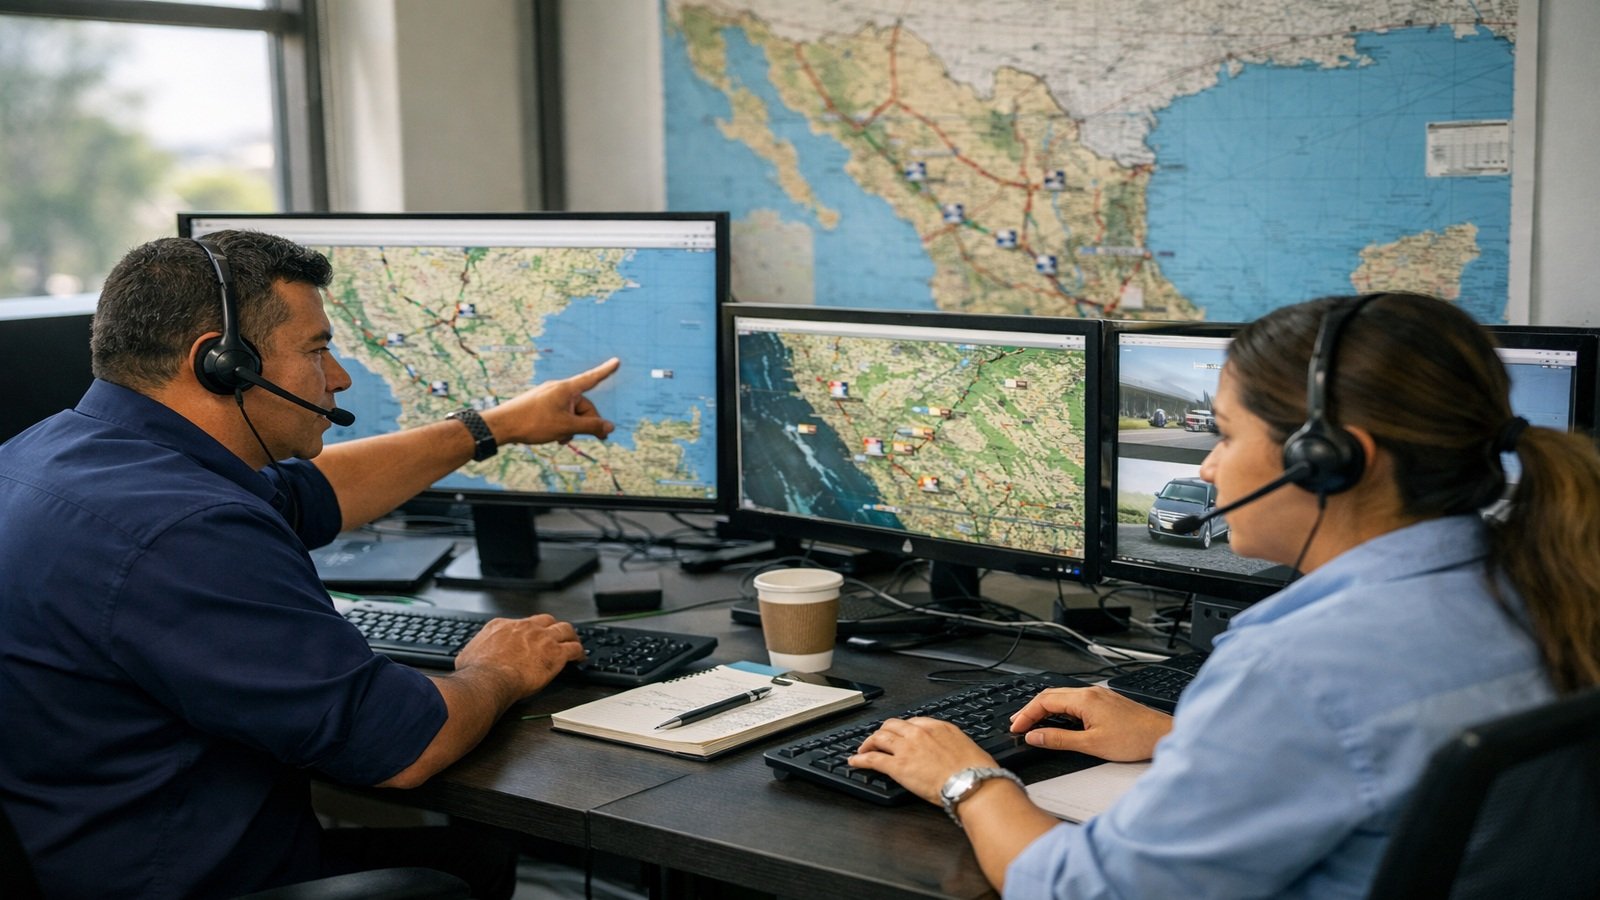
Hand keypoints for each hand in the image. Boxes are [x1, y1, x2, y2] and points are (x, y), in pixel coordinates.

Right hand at [452, 613, 585, 697]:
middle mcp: (525, 628)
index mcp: (503, 626)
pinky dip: (579, 652)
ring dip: (570, 635)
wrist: (488, 679)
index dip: (530, 630)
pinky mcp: (555, 654)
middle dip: (553, 627)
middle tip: (557, 635)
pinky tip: (580, 657)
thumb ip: (473, 651)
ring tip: (574, 641)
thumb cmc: (477, 671)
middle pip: (546, 620)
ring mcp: (542, 639)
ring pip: (565, 629)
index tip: (532, 637)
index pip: (522, 623)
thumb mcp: (467, 654)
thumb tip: (469, 656)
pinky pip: (574, 648)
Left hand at [482, 357, 619, 445]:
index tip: (616, 361)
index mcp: (566, 389)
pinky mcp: (540, 404)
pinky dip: (561, 425)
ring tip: (562, 439)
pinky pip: (559, 413)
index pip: (591, 378)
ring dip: (572, 427)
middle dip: (587, 422)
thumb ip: (591, 427)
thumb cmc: (533, 423)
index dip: (606, 371)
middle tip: (598, 439)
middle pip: (583, 405)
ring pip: (571, 412)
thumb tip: (610, 427)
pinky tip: (555, 437)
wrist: (502, 425)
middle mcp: (558, 389)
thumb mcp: (566, 427)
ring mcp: (548, 396)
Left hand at [848, 717, 998, 805]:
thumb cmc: (976, 771)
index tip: (900, 734)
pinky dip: (861, 759)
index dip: (902, 729)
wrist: (973, 784)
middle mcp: (919, 733)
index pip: (913, 722)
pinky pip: (873, 758)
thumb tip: (955, 754)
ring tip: (864, 748)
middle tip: (879, 740)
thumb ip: (954, 746)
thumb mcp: (968, 748)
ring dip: (869, 742)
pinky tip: (855, 761)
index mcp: (938, 727)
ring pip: (880, 737)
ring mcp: (906, 748)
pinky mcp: (897, 766)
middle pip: (892, 725)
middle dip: (883, 732)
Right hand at [1009, 685, 1172, 760]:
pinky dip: (1060, 708)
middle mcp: (1090, 692)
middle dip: (1031, 709)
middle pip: (1051, 695)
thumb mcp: (1091, 744)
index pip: (1044, 702)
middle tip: (1018, 723)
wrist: (1162, 734)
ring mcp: (1099, 695)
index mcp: (1084, 699)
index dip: (1026, 715)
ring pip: (1063, 696)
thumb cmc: (1134, 739)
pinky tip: (1059, 719)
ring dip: (1045, 708)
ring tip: (1033, 721)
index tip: (1016, 727)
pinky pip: (1075, 700)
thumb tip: (1035, 736)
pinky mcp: (1106, 701)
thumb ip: (1059, 740)